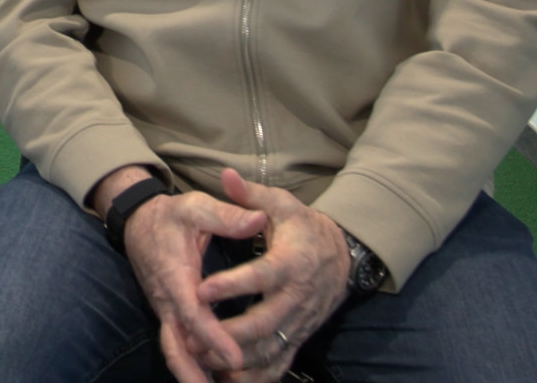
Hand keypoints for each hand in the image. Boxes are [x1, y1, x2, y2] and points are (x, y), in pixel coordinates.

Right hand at [102, 172, 268, 382]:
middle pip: (178, 345)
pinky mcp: (169, 315)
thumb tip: (258, 219)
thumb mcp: (196, 206)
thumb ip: (226, 216)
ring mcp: (166, 310)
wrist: (138, 222)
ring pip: (175, 351)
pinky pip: (178, 346)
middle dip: (196, 372)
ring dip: (191, 375)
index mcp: (175, 275)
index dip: (213, 337)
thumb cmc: (171, 216)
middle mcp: (167, 300)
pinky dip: (191, 366)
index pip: (193, 312)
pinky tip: (208, 381)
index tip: (235, 358)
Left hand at [195, 169, 353, 381]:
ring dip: (237, 360)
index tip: (202, 289)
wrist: (342, 257)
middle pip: (263, 321)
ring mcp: (299, 321)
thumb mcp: (282, 205)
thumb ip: (251, 195)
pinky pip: (279, 363)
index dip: (233, 284)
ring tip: (202, 361)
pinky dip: (257, 377)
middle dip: (228, 333)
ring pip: (269, 348)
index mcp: (290, 262)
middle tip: (193, 337)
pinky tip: (229, 381)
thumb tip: (225, 174)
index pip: (261, 276)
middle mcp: (296, 297)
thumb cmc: (303, 228)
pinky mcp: (298, 337)